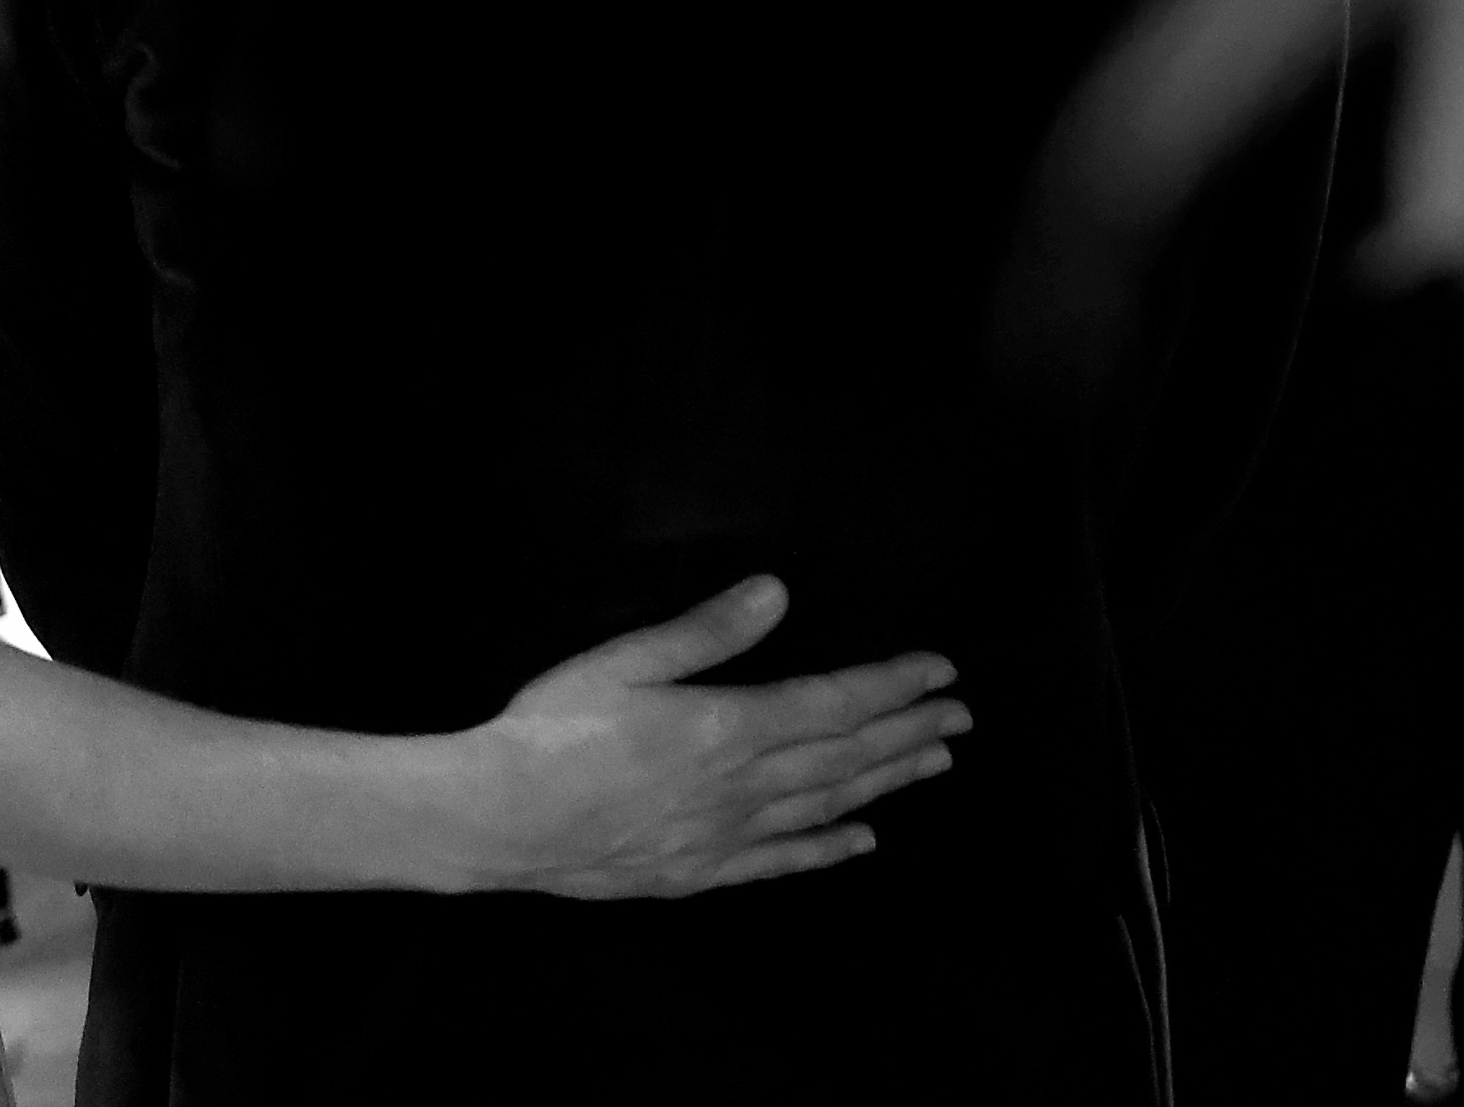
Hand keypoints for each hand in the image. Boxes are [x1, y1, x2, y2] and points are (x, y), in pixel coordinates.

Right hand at [460, 577, 967, 899]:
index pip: (834, 702)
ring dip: (887, 782)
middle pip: (846, 756)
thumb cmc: (551, 729)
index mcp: (728, 727)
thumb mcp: (621, 660)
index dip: (893, 686)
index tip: (941, 671)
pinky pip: (782, 860)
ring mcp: (725, 836)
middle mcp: (742, 787)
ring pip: (827, 805)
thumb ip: (704, 631)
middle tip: (962, 718)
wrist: (501, 819)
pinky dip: (828, 847)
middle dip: (909, 732)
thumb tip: (777, 592)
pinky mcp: (699, 871)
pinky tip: (862, 838)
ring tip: (934, 763)